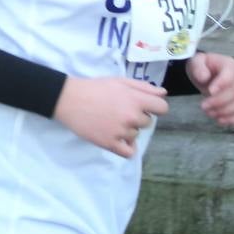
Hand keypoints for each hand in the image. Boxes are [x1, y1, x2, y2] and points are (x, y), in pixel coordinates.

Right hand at [54, 77, 168, 158]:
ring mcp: (121, 132)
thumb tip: (164, 94)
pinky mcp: (109, 144)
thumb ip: (144, 87)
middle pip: (147, 123)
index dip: (155, 107)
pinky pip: (128, 152)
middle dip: (137, 117)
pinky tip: (118, 140)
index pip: (162, 108)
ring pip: (136, 135)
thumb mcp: (120, 81)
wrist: (69, 99)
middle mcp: (131, 117)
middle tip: (120, 111)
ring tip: (111, 122)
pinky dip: (127, 147)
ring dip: (128, 130)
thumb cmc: (95, 88)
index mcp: (136, 100)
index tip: (144, 106)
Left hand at [186, 52, 233, 126]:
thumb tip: (203, 77)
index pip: (230, 75)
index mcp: (229, 64)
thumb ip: (198, 67)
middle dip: (219, 101)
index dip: (222, 84)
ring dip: (225, 111)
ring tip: (209, 113)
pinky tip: (220, 121)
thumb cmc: (202, 67)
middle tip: (203, 106)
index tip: (209, 92)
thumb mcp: (195, 62)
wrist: (206, 74)